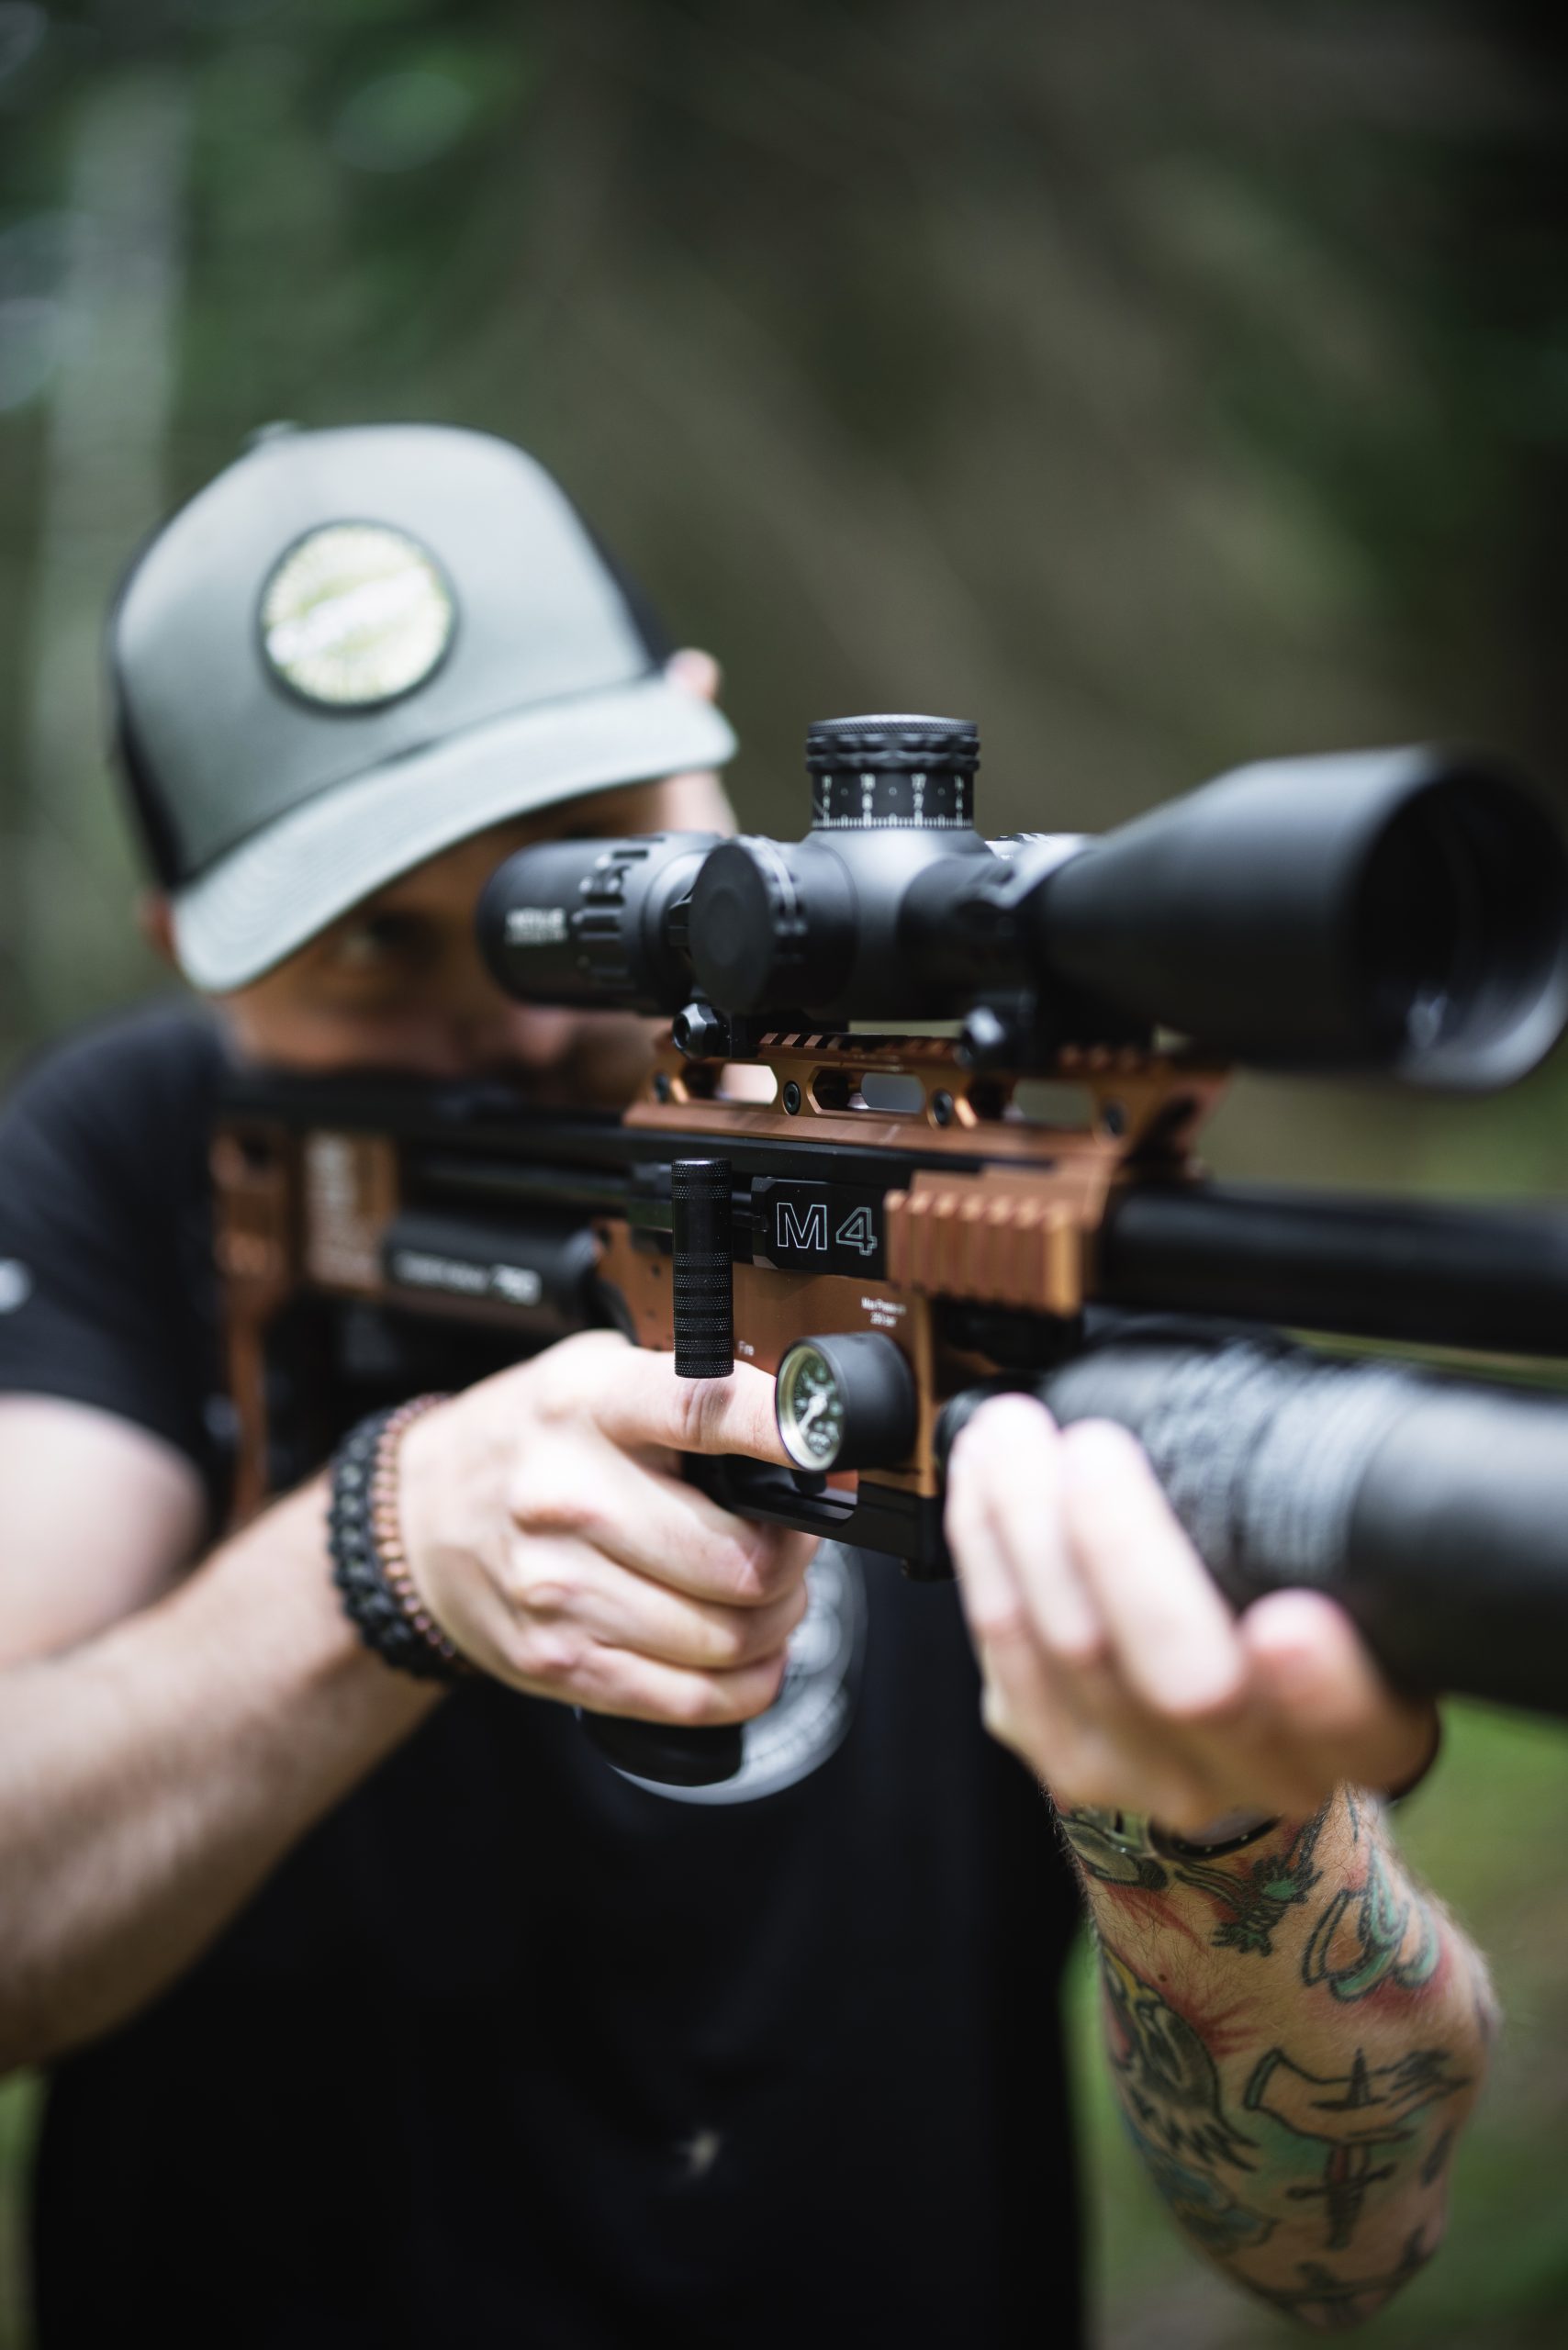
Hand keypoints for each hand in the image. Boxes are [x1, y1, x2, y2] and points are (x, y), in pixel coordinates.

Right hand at [397, 1332, 814, 1724]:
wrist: (419, 1521)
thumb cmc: (528, 1442)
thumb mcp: (593, 1374)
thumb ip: (685, 1389)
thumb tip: (802, 1425)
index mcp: (588, 1404)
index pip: (698, 1408)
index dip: (775, 1427)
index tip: (824, 1441)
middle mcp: (568, 1495)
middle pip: (740, 1559)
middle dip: (795, 1558)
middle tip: (794, 1543)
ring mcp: (559, 1588)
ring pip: (728, 1636)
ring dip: (777, 1622)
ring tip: (768, 1594)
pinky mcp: (560, 1660)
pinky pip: (692, 1697)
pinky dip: (747, 1682)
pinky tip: (747, 1651)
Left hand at [946, 1395, 1436, 1833]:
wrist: (1231, 1735)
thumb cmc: (1293, 1623)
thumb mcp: (1363, 1591)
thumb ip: (1334, 1539)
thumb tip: (1288, 1421)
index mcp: (1360, 1732)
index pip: (1353, 1723)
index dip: (1320, 1687)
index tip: (1290, 1620)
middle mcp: (1257, 1770)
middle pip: (1184, 1681)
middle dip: (1124, 1549)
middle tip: (1095, 1447)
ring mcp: (1149, 1773)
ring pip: (1070, 1652)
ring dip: (1027, 1521)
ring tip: (1015, 1431)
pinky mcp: (1059, 1753)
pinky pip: (1003, 1647)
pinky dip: (985, 1543)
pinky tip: (983, 1472)